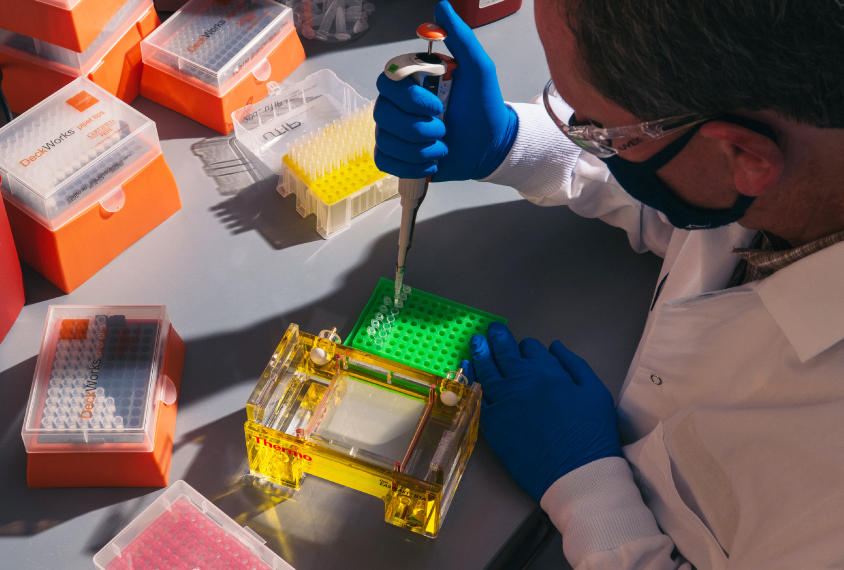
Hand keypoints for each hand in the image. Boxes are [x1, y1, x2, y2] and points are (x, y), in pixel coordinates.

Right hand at [373, 0, 517, 180]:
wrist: (491, 145)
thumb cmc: (484, 107)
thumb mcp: (478, 68)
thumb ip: (460, 37)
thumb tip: (441, 7)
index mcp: (411, 83)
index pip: (386, 82)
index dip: (408, 98)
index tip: (437, 105)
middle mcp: (397, 106)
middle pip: (382, 114)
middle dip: (417, 128)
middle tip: (443, 129)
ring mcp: (394, 132)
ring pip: (386, 140)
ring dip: (419, 149)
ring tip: (442, 147)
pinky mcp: (397, 157)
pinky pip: (385, 161)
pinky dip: (411, 165)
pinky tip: (431, 162)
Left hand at [461, 322, 621, 501]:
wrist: (576, 474)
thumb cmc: (592, 434)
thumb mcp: (595, 391)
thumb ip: (574, 365)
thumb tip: (554, 346)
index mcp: (547, 372)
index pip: (530, 349)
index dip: (526, 346)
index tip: (523, 347)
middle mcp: (521, 383)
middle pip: (503, 354)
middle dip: (496, 340)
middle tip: (489, 332)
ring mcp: (504, 403)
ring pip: (487, 372)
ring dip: (480, 355)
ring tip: (475, 344)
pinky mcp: (493, 425)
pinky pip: (478, 397)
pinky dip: (471, 381)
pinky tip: (468, 372)